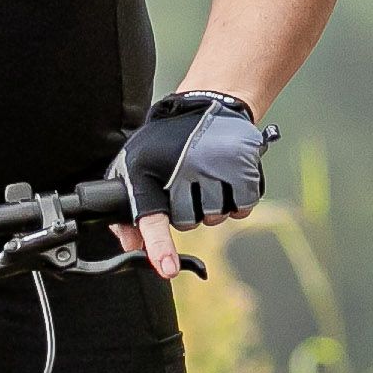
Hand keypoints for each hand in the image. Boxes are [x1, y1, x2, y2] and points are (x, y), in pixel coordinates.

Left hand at [113, 89, 269, 277]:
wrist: (208, 104)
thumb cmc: (165, 143)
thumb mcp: (134, 167)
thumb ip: (128, 213)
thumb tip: (133, 247)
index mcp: (148, 170)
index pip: (152, 216)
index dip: (159, 245)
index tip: (167, 268)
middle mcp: (182, 169)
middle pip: (186, 223)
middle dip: (185, 212)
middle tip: (184, 183)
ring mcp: (215, 168)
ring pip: (213, 218)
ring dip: (210, 206)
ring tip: (204, 174)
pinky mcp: (243, 169)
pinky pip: (240, 209)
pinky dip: (235, 201)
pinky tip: (226, 178)